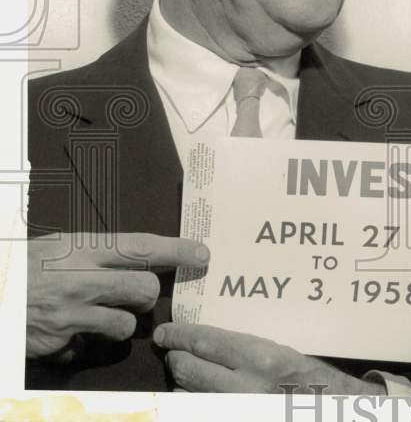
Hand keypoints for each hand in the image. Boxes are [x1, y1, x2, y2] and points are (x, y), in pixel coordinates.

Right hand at [27, 232, 209, 359]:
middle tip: (137, 295)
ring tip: (101, 314)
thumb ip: (101, 253)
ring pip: (126, 324)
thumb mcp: (63, 246)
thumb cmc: (27, 266)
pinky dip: (89, 341)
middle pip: (145, 288)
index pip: (141, 246)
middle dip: (148, 295)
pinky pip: (93, 346)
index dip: (176, 250)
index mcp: (83, 248)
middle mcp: (80, 279)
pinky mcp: (60, 341)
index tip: (202, 254)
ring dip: (121, 322)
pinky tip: (73, 330)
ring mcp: (70, 313)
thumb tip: (145, 257)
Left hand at [154, 323, 385, 394]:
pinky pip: (197, 413)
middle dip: (175, 358)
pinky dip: (191, 404)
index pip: (207, 343)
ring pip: (186, 396)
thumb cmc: (307, 378)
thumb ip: (245, 349)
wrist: (329, 408)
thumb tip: (206, 342)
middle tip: (172, 350)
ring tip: (183, 373)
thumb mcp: (280, 353)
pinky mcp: (234, 419)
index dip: (180, 336)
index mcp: (260, 358)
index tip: (166, 332)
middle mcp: (245, 387)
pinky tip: (194, 397)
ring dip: (180, 383)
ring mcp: (236, 410)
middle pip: (190, 369)